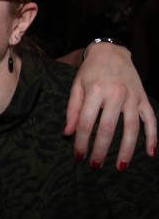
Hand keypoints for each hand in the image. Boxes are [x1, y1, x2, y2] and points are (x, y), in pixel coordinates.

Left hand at [63, 42, 156, 169]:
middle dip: (101, 150)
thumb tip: (68, 133)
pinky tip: (150, 153)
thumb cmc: (90, 70)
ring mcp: (132, 97)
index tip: (78, 155)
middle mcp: (115, 94)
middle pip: (108, 128)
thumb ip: (72, 109)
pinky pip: (151, 120)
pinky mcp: (143, 98)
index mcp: (95, 90)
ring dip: (126, 150)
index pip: (86, 122)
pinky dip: (153, 137)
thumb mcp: (77, 85)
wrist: (111, 51)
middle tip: (95, 165)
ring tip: (120, 167)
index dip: (81, 141)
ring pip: (131, 128)